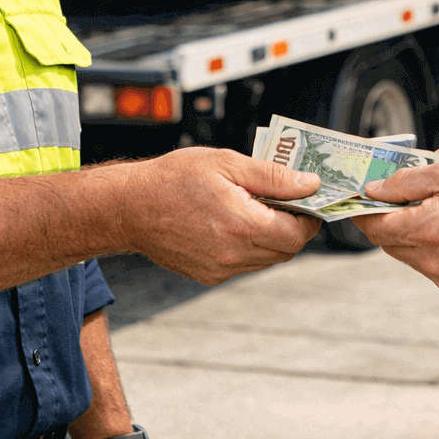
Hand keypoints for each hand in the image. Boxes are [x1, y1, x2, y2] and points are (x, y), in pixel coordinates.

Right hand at [120, 147, 320, 284]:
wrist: (129, 207)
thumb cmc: (174, 178)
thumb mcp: (227, 163)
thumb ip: (273, 177)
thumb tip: (310, 184)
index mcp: (242, 225)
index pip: (297, 234)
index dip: (308, 217)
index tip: (306, 200)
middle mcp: (233, 254)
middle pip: (285, 250)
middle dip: (291, 227)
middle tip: (283, 201)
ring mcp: (220, 269)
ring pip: (266, 259)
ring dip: (270, 238)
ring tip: (254, 209)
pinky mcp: (208, 275)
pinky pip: (243, 265)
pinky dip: (248, 247)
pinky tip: (231, 224)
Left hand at [356, 152, 438, 294]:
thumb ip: (407, 180)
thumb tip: (375, 189)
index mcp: (428, 229)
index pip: (374, 225)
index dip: (362, 209)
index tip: (358, 196)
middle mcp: (431, 259)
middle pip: (387, 241)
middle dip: (385, 219)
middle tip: (391, 197)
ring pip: (406, 254)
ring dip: (407, 233)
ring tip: (427, 210)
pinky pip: (427, 265)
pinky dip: (427, 248)